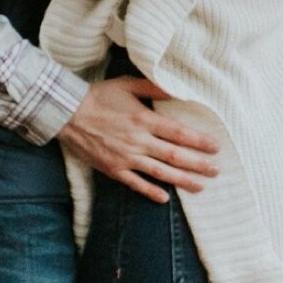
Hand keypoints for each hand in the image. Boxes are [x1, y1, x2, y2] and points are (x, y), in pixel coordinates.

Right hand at [59, 78, 218, 202]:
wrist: (66, 113)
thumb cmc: (98, 96)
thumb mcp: (127, 85)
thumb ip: (152, 87)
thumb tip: (175, 88)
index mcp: (144, 120)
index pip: (179, 133)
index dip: (199, 141)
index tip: (215, 147)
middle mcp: (138, 141)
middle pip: (175, 155)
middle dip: (198, 164)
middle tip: (216, 171)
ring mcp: (126, 157)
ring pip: (160, 172)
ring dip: (182, 181)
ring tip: (200, 187)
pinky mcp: (113, 169)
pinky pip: (135, 184)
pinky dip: (151, 191)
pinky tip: (165, 198)